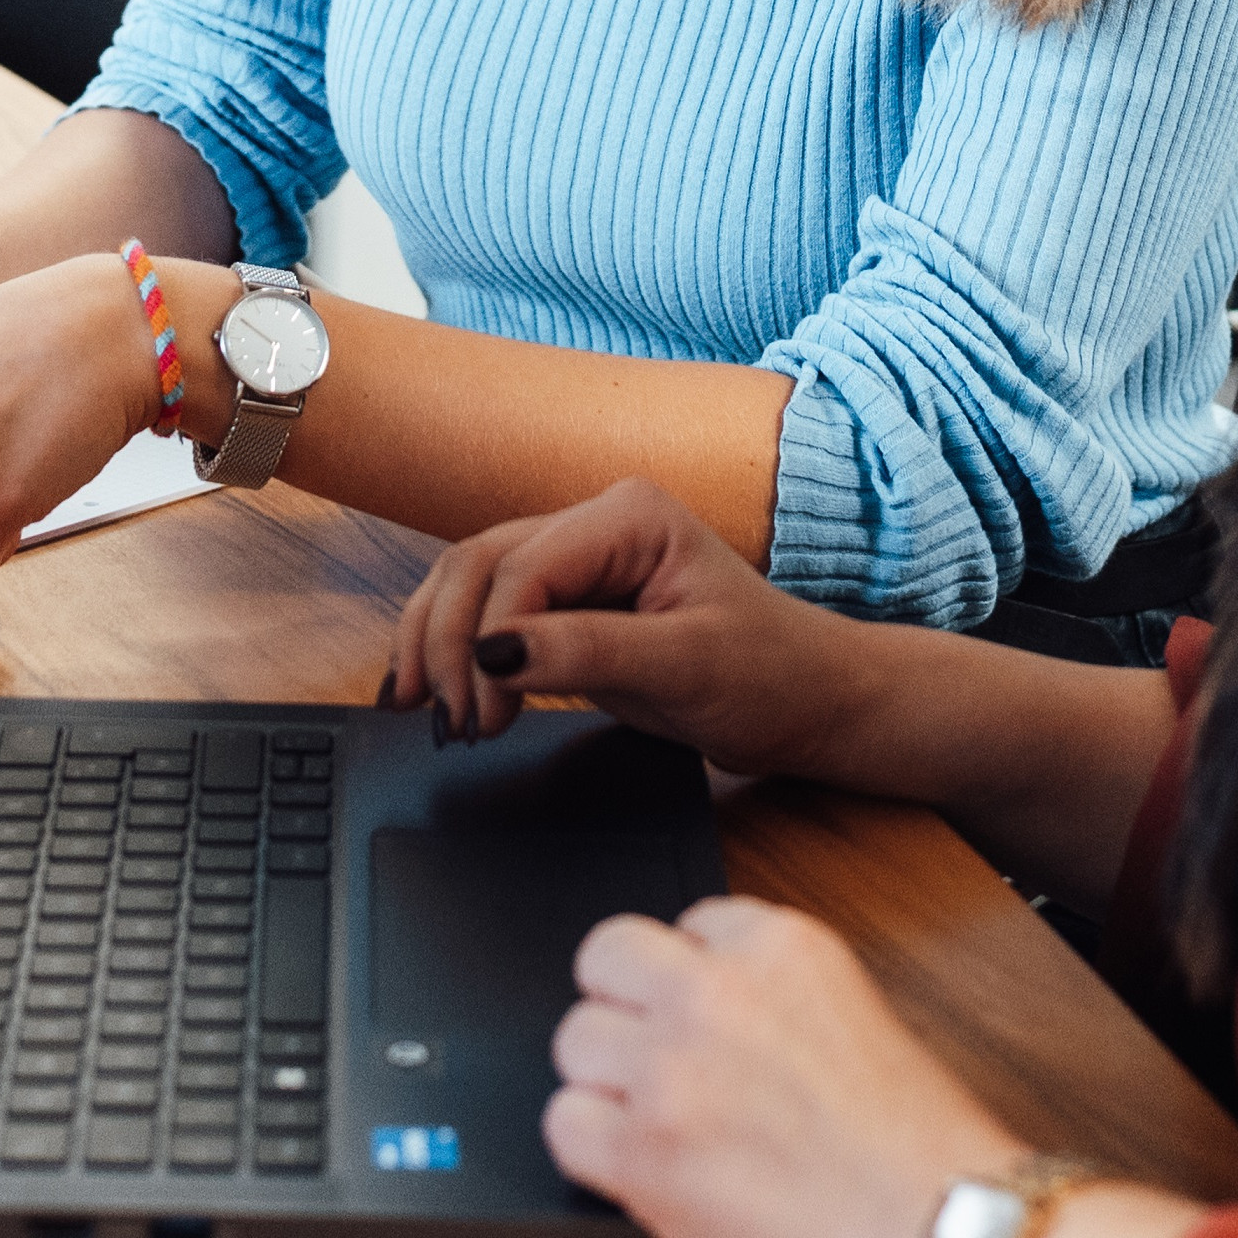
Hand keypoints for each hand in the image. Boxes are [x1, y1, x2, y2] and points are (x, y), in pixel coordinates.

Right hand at [389, 479, 873, 769]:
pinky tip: (443, 697)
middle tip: (448, 722)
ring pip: (471, 582)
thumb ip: (589, 652)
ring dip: (439, 644)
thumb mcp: (686, 667)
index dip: (486, 635)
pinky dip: (458, 652)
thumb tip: (494, 650)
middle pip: (480, 563)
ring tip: (430, 715)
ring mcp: (579, 562)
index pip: (524, 566)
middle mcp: (596, 524)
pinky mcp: (569, 606)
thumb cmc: (768, 673)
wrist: (807, 700)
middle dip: (448, 640)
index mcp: (630, 515)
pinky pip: (491, 615)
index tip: (480, 711)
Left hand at [550, 897, 1022, 1237]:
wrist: (924, 1228)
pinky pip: (564, 1124)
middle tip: (650, 1058)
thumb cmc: (909, 1145)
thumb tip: (696, 996)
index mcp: (780, 943)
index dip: (689, 977)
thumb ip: (767, 988)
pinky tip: (639, 1167)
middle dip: (623, 1005)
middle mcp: (716, 989)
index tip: (701, 1017)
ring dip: (605, 1081)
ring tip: (654, 1121)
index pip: (687, 923)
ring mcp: (671, 1067)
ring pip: (575, 1039)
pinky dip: (591, 1150)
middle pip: (606, 956)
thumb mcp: (846, 1010)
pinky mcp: (640, 1150)